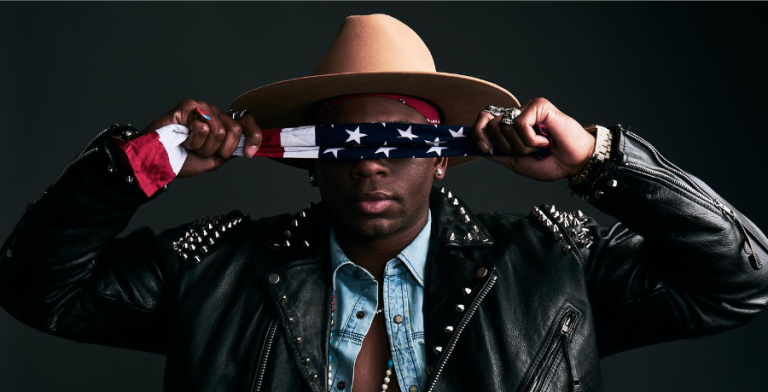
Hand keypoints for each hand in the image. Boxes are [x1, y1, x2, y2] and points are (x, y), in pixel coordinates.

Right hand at [141, 99, 262, 177]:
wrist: (159, 161)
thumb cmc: (183, 159)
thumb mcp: (214, 159)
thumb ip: (231, 150)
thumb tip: (247, 145)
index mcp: (223, 124)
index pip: (246, 123)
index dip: (254, 136)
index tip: (249, 152)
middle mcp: (215, 113)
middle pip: (235, 130)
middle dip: (221, 149)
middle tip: (204, 152)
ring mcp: (202, 107)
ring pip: (219, 130)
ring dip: (204, 147)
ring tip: (191, 145)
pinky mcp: (189, 106)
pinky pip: (203, 127)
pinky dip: (194, 140)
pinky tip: (184, 138)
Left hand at [471, 97, 594, 181]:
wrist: (574, 164)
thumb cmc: (550, 163)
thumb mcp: (517, 162)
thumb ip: (498, 154)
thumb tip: (478, 148)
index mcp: (510, 127)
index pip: (484, 120)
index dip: (478, 132)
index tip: (485, 148)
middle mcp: (517, 115)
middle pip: (490, 124)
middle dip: (505, 146)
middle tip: (525, 152)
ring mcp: (528, 109)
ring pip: (506, 126)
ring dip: (522, 146)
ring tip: (539, 147)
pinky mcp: (539, 105)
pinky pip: (520, 123)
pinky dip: (531, 139)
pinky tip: (546, 140)